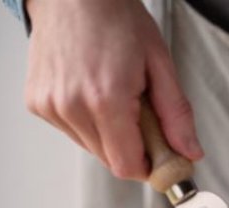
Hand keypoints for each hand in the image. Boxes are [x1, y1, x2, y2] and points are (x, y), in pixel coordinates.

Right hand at [24, 0, 202, 178]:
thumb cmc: (116, 19)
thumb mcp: (160, 64)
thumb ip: (176, 114)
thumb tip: (190, 152)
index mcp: (105, 99)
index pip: (128, 166)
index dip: (150, 167)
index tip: (163, 156)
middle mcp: (71, 106)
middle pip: (111, 160)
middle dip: (134, 148)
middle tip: (143, 114)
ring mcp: (50, 106)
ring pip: (93, 149)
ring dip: (112, 135)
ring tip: (117, 96)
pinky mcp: (37, 103)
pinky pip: (73, 132)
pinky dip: (90, 122)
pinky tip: (94, 92)